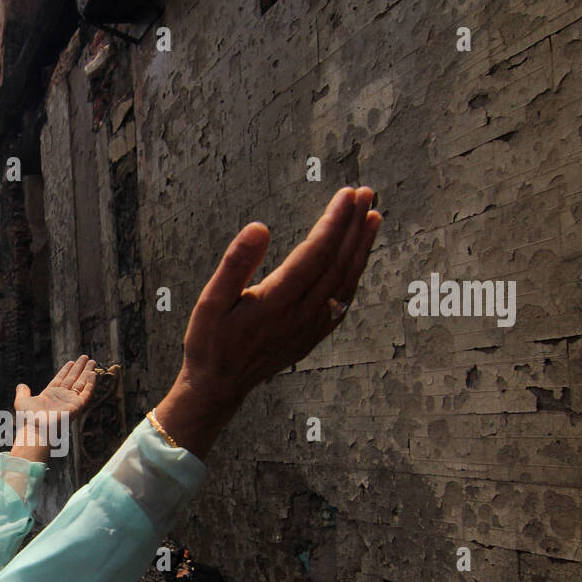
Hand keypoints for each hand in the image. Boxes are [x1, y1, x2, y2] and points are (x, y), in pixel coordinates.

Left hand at [10, 355, 96, 463]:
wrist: (38, 427)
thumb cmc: (29, 418)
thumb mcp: (22, 401)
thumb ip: (22, 392)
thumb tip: (21, 386)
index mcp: (50, 395)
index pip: (61, 379)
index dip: (67, 370)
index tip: (72, 362)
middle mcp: (62, 397)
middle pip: (73, 379)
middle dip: (79, 368)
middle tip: (86, 357)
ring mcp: (70, 401)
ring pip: (81, 384)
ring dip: (87, 372)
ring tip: (92, 361)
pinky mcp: (77, 405)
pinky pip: (86, 392)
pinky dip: (90, 383)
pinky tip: (92, 373)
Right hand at [156, 187, 380, 456]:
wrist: (219, 387)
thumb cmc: (209, 342)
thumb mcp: (210, 300)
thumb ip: (236, 263)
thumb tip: (260, 227)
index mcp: (276, 303)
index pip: (316, 254)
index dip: (335, 222)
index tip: (346, 194)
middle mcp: (300, 316)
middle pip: (338, 264)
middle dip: (355, 226)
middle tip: (366, 193)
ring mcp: (310, 329)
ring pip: (346, 282)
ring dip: (362, 248)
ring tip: (372, 218)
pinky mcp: (313, 337)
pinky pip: (343, 302)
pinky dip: (355, 276)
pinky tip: (359, 260)